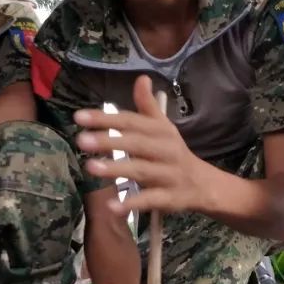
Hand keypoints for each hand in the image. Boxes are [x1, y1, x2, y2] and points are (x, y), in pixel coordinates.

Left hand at [75, 74, 206, 215]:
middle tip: (81, 140)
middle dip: (109, 141)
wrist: (204, 185)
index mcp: (161, 131)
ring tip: (90, 167)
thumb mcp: (164, 128)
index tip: (79, 117)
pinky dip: (133, 203)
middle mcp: (166, 150)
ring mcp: (169, 175)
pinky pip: (151, 200)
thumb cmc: (174, 154)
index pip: (131, 122)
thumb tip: (141, 78)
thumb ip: (148, 106)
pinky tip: (113, 206)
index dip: (106, 118)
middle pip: (136, 144)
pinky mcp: (170, 198)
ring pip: (142, 170)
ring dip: (116, 169)